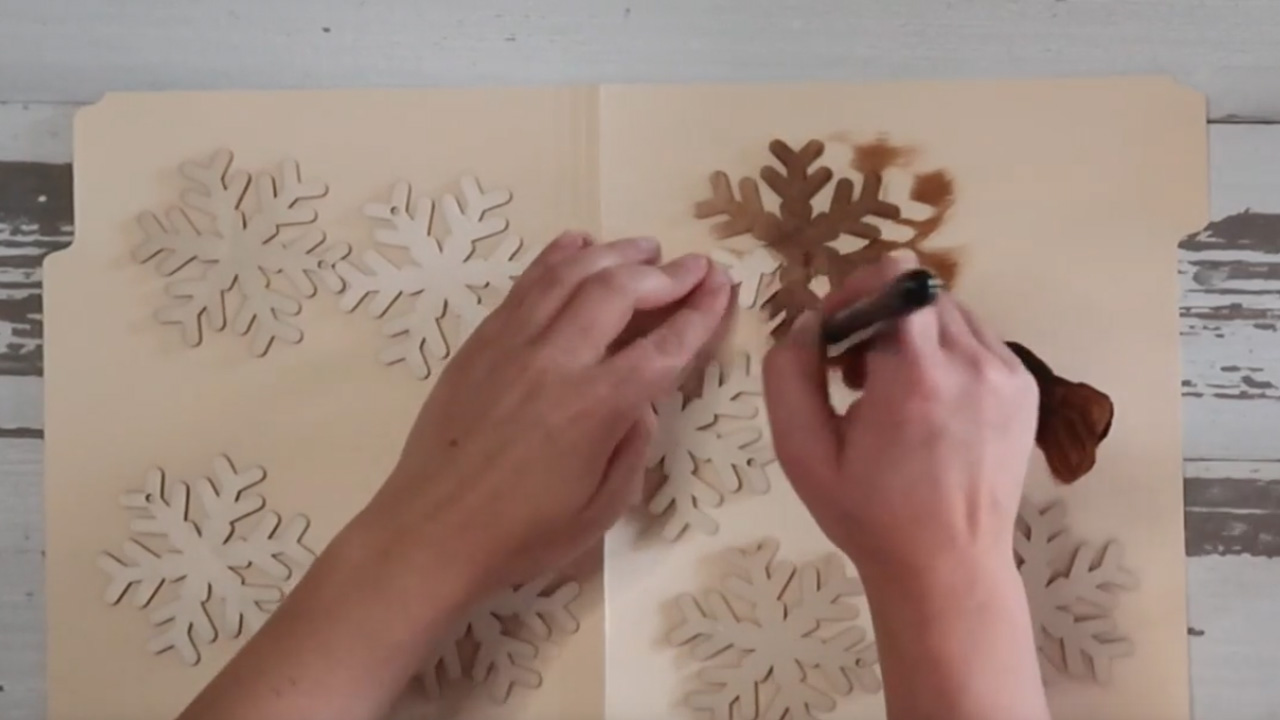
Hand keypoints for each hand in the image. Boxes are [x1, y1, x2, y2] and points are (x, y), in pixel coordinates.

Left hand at [359, 232, 733, 596]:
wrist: (431, 531)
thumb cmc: (522, 534)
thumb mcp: (601, 510)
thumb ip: (633, 448)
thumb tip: (643, 401)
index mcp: (595, 408)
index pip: (664, 346)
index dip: (700, 312)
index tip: (722, 286)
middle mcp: (557, 361)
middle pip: (619, 290)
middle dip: (665, 272)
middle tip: (694, 266)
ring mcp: (513, 343)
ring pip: (571, 273)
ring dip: (615, 253)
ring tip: (646, 248)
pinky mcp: (482, 340)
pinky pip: (527, 283)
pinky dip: (558, 257)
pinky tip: (580, 245)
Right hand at [763, 252, 1048, 719]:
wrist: (946, 567)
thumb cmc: (868, 515)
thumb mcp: (802, 452)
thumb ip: (789, 374)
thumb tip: (808, 321)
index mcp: (914, 373)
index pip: (894, 275)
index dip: (854, 293)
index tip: (835, 337)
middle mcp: (971, 361)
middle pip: (920, 290)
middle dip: (880, 316)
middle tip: (857, 373)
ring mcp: (1007, 374)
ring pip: (951, 313)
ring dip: (915, 335)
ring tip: (895, 392)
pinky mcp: (1024, 388)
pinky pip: (978, 342)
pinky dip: (948, 357)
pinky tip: (931, 407)